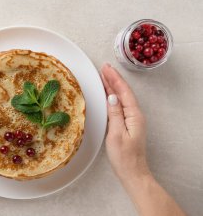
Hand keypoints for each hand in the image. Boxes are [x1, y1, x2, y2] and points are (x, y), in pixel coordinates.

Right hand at [101, 64, 149, 180]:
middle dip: (114, 79)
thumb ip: (115, 114)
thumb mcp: (116, 134)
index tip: (106, 68)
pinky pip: (120, 105)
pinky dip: (113, 96)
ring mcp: (132, 119)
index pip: (124, 92)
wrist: (132, 172)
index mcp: (134, 115)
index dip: (115, 79)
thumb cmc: (124, 156)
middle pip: (124, 92)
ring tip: (105, 76)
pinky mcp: (127, 124)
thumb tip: (112, 97)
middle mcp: (135, 115)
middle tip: (104, 67)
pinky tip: (108, 93)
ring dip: (113, 86)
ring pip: (122, 97)